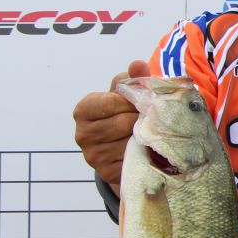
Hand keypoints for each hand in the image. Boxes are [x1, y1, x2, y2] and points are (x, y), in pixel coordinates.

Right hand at [72, 60, 148, 192]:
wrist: (121, 150)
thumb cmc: (122, 115)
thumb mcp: (124, 96)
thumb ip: (130, 80)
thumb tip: (138, 64)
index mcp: (83, 110)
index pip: (112, 102)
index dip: (132, 102)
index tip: (142, 103)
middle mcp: (83, 134)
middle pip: (124, 122)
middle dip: (142, 119)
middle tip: (153, 119)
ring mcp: (94, 156)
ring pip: (131, 141)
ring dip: (147, 136)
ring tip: (152, 132)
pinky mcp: (107, 173)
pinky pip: (134, 159)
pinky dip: (146, 153)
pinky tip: (149, 148)